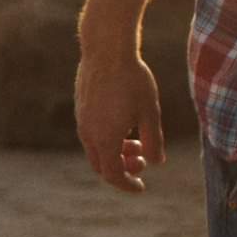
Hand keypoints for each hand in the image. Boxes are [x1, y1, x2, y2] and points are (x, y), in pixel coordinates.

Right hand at [76, 41, 165, 191]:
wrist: (107, 49)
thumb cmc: (133, 80)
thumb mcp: (150, 112)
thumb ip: (154, 141)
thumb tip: (156, 162)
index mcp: (105, 139)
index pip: (113, 175)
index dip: (127, 185)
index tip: (141, 187)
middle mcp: (88, 133)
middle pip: (101, 165)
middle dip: (122, 168)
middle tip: (143, 159)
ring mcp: (81, 119)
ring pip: (95, 149)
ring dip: (115, 152)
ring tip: (136, 140)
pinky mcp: (80, 107)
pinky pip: (91, 133)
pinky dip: (106, 138)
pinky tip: (124, 123)